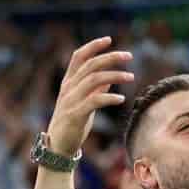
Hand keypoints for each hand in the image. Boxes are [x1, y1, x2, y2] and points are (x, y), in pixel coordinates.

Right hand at [45, 37, 134, 157]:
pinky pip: (94, 101)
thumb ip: (95, 91)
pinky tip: (121, 99)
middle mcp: (68, 89)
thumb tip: (110, 79)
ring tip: (131, 77)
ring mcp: (70, 101)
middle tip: (129, 56)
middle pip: (90, 65)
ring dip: (115, 76)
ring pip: (94, 80)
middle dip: (111, 57)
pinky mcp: (75, 115)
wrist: (57, 149)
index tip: (109, 40)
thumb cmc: (71, 126)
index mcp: (68, 83)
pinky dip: (109, 98)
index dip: (93, 46)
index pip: (79, 57)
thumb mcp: (83, 104)